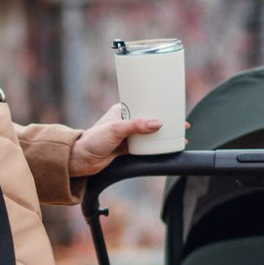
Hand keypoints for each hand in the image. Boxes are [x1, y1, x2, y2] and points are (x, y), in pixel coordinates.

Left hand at [66, 104, 188, 177]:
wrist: (81, 160)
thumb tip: (158, 124)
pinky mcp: (127, 149)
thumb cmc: (93, 140)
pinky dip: (156, 147)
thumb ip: (136, 126)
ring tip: (179, 137)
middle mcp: (125, 122)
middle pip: (150, 120)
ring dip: (163, 135)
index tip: (173, 107)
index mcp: (122, 111)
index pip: (144, 104)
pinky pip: (145, 147)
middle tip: (182, 124)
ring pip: (149, 134)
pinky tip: (166, 148)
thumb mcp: (115, 129)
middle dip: (166, 121)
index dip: (159, 106)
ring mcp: (127, 136)